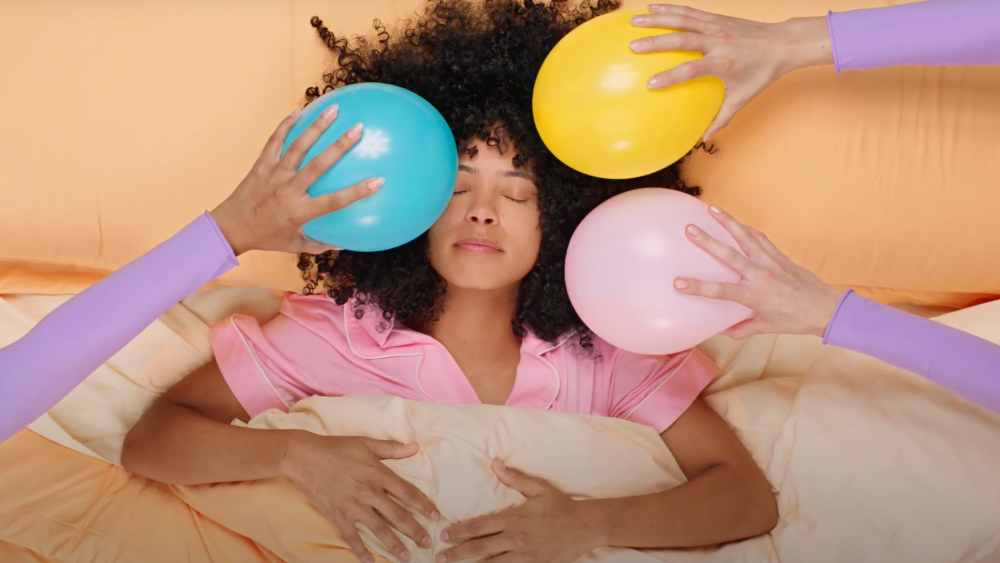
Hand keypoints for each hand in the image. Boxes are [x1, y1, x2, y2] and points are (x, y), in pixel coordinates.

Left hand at [210, 106, 383, 255]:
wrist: (229, 227)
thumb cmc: (265, 237)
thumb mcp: (294, 245)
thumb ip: (320, 244)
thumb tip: (344, 244)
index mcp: (300, 212)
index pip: (335, 201)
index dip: (358, 192)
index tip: (378, 181)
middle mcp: (289, 191)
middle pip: (318, 165)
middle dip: (340, 146)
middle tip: (358, 129)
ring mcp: (274, 175)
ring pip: (298, 147)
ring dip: (316, 127)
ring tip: (333, 110)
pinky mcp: (261, 165)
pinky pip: (275, 141)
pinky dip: (286, 125)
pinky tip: (298, 111)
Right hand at [281, 433, 439, 562]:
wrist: (304, 457)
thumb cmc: (336, 448)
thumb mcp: (365, 443)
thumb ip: (391, 448)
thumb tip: (414, 447)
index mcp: (378, 473)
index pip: (407, 492)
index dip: (423, 505)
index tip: (435, 516)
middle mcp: (369, 492)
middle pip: (397, 515)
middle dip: (414, 531)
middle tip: (427, 543)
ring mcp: (353, 506)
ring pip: (379, 529)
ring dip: (394, 545)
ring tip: (406, 557)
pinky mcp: (338, 515)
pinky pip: (352, 537)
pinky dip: (360, 551)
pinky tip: (369, 562)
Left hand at [436, 461, 601, 562]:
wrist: (587, 527)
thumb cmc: (561, 505)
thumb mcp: (539, 488)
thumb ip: (515, 478)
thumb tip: (495, 465)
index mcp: (515, 518)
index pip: (480, 526)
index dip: (460, 531)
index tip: (445, 535)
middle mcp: (516, 539)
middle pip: (480, 549)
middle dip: (458, 553)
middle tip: (440, 557)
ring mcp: (525, 555)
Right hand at [630, 5, 832, 140]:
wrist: (782, 43)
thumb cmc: (762, 73)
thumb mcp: (742, 98)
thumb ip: (722, 117)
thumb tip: (704, 138)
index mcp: (722, 62)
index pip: (691, 69)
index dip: (670, 77)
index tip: (650, 84)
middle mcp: (717, 41)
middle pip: (681, 39)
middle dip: (656, 42)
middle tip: (633, 46)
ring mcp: (716, 26)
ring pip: (683, 20)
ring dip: (657, 19)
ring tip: (635, 20)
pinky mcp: (716, 17)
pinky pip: (690, 11)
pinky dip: (671, 8)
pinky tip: (653, 6)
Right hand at [674, 205, 843, 338]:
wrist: (824, 308)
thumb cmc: (794, 320)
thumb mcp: (765, 327)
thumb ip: (742, 329)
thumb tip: (723, 331)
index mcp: (752, 296)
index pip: (719, 291)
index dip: (698, 287)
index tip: (678, 283)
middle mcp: (759, 276)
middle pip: (729, 255)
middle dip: (707, 241)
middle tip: (689, 229)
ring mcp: (770, 262)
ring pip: (745, 238)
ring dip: (728, 222)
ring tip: (711, 208)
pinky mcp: (779, 256)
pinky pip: (760, 238)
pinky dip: (747, 229)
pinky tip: (736, 221)